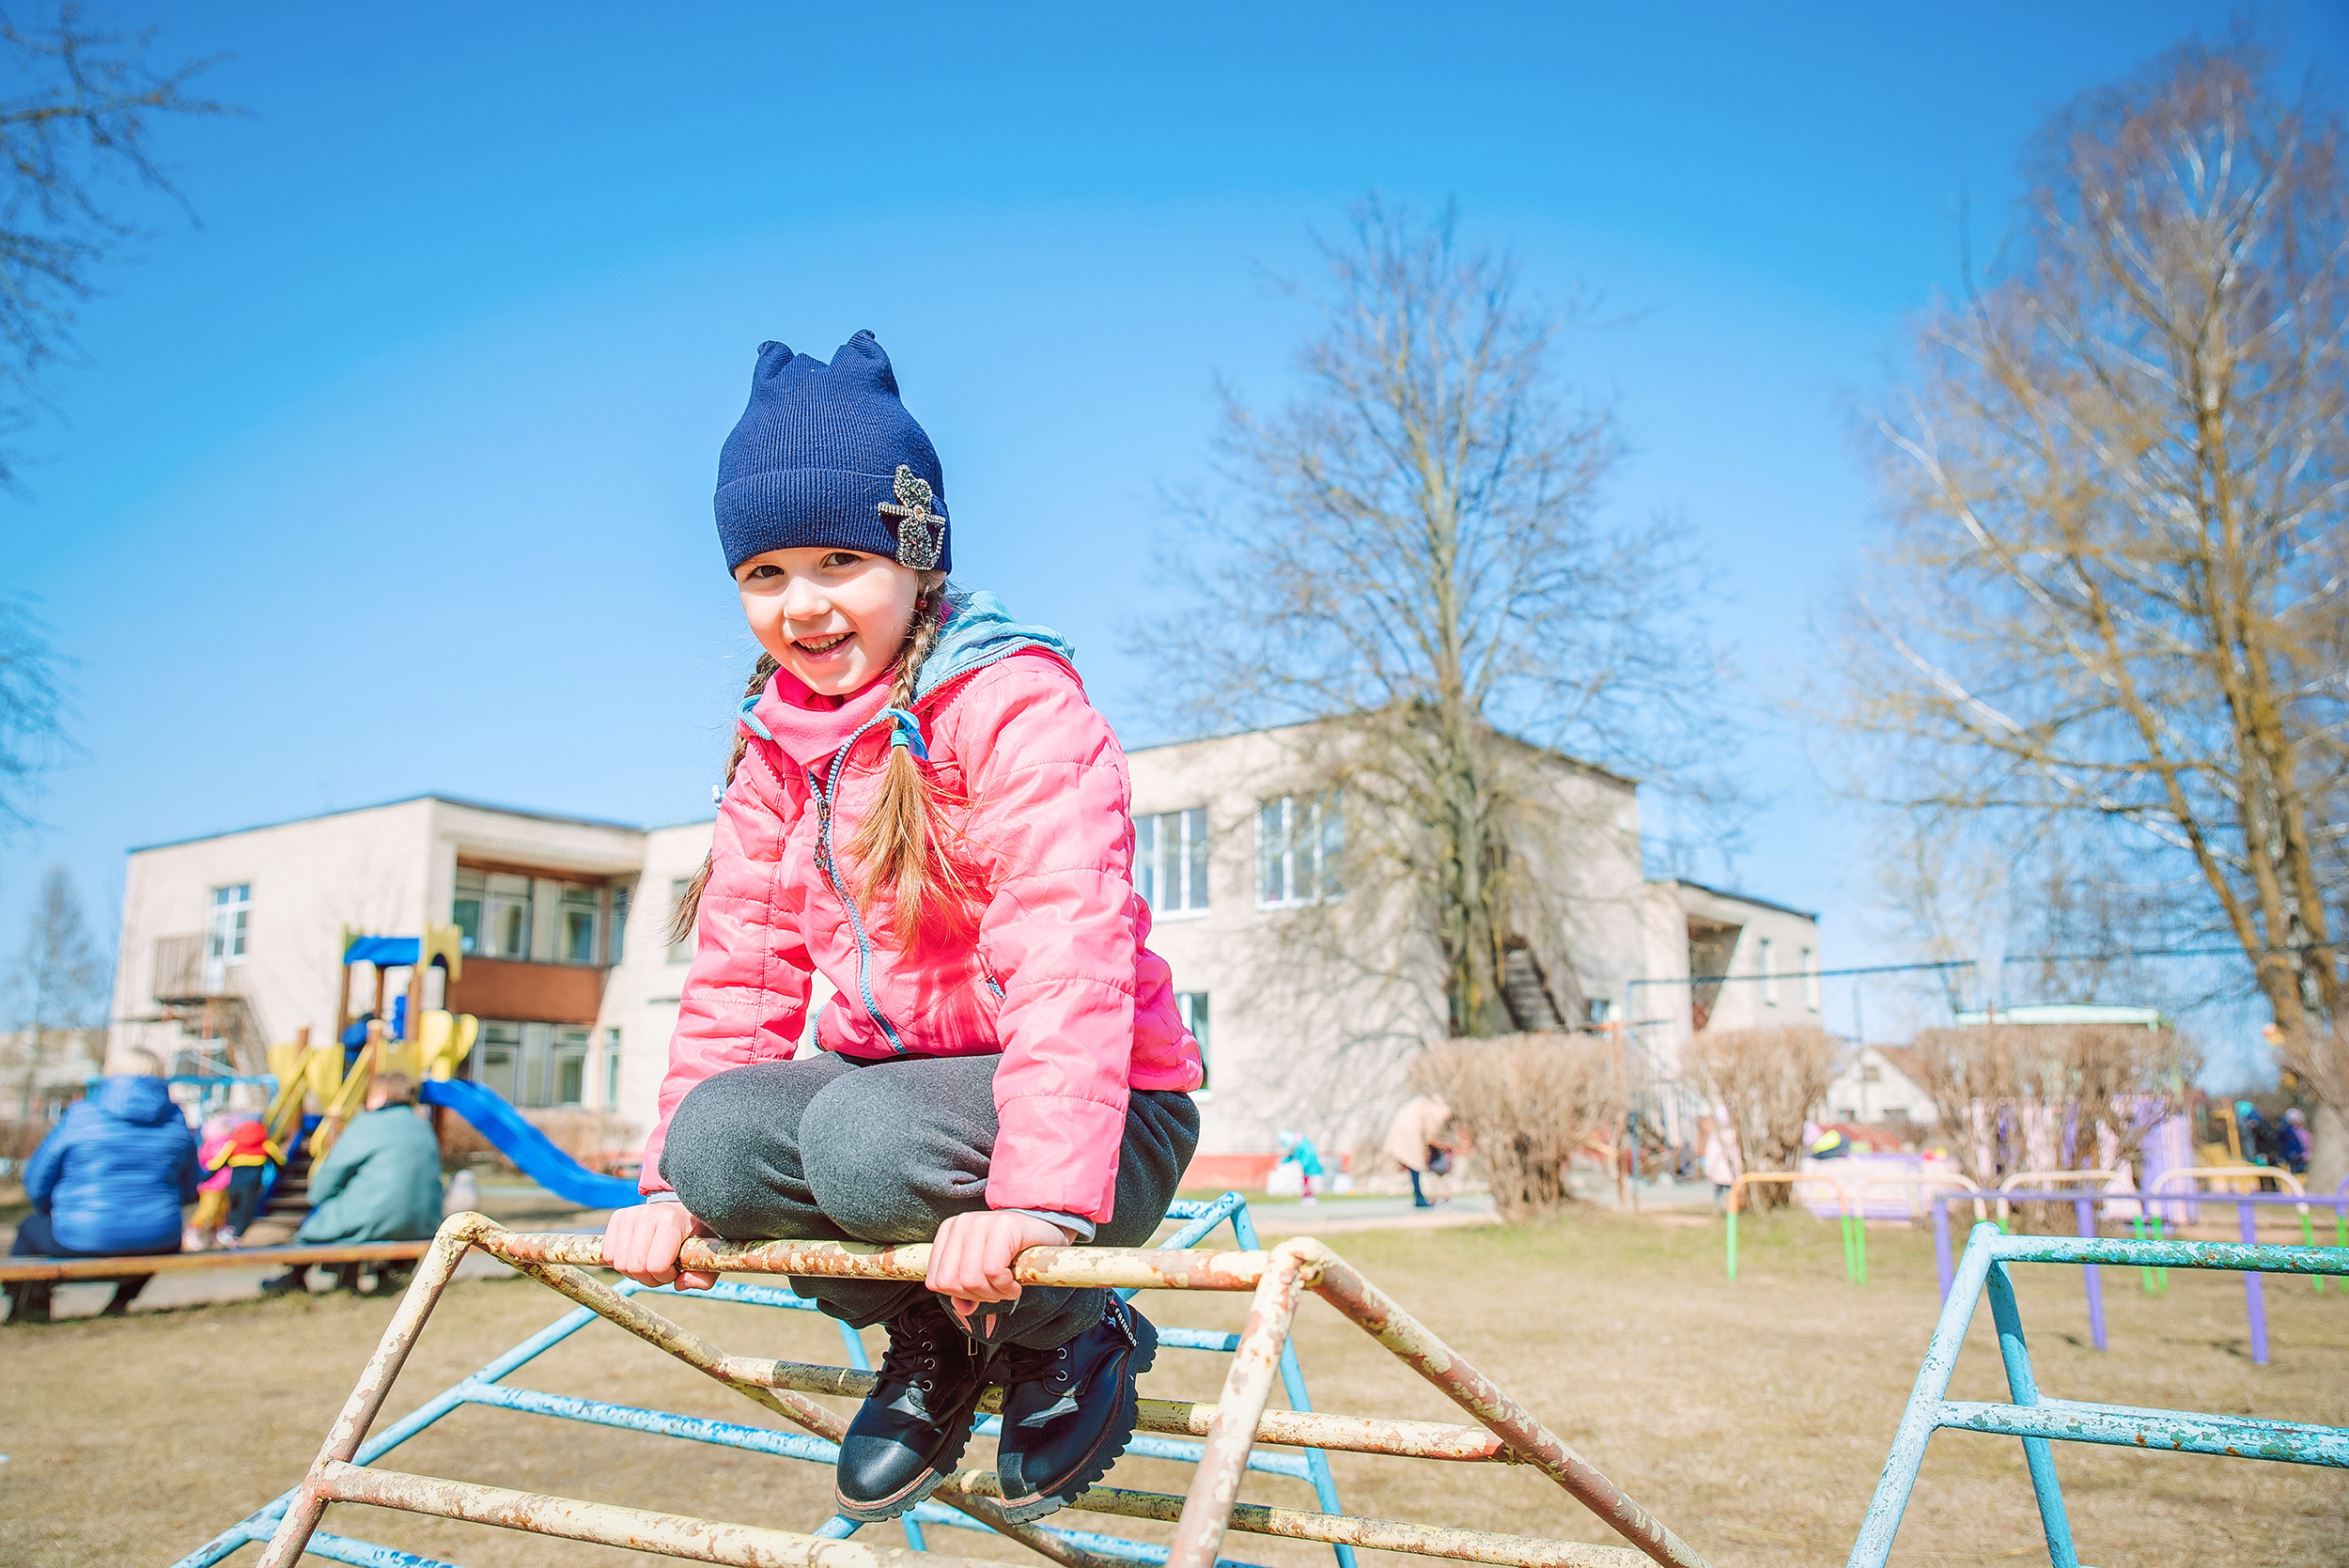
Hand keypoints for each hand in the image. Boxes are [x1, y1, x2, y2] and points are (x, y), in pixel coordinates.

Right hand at [607, 1200, 718, 1290]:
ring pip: (620, 1264)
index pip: (656, 1266)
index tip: (676, 1269)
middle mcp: (647, 1214)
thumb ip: (704, 1277)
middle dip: (651, 1278)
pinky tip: (638, 1256)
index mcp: (671, 1221)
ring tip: (651, 1262)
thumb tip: (680, 1285)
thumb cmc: (696, 1234)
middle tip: (663, 1269)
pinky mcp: (618, 1217)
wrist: (682, 1209)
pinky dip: (622, 1264)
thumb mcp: (709, 1253)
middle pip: (636, 1268)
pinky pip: (609, 1256)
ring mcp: (630, 1214)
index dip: (666, 1277)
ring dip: (636, 1273)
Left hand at [926, 1211, 1074, 1326]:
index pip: (936, 1280)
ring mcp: (981, 1222)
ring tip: (1007, 1287)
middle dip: (977, 1296)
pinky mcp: (1003, 1226)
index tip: (980, 1292)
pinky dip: (1006, 1287)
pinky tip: (1015, 1284)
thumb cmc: (1014, 1251)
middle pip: (952, 1282)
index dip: (958, 1296)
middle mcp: (962, 1224)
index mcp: (949, 1231)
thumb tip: (961, 1309)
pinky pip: (993, 1272)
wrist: (1046, 1232)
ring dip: (994, 1293)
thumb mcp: (982, 1270)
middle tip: (997, 1291)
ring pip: (971, 1279)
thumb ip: (965, 1290)